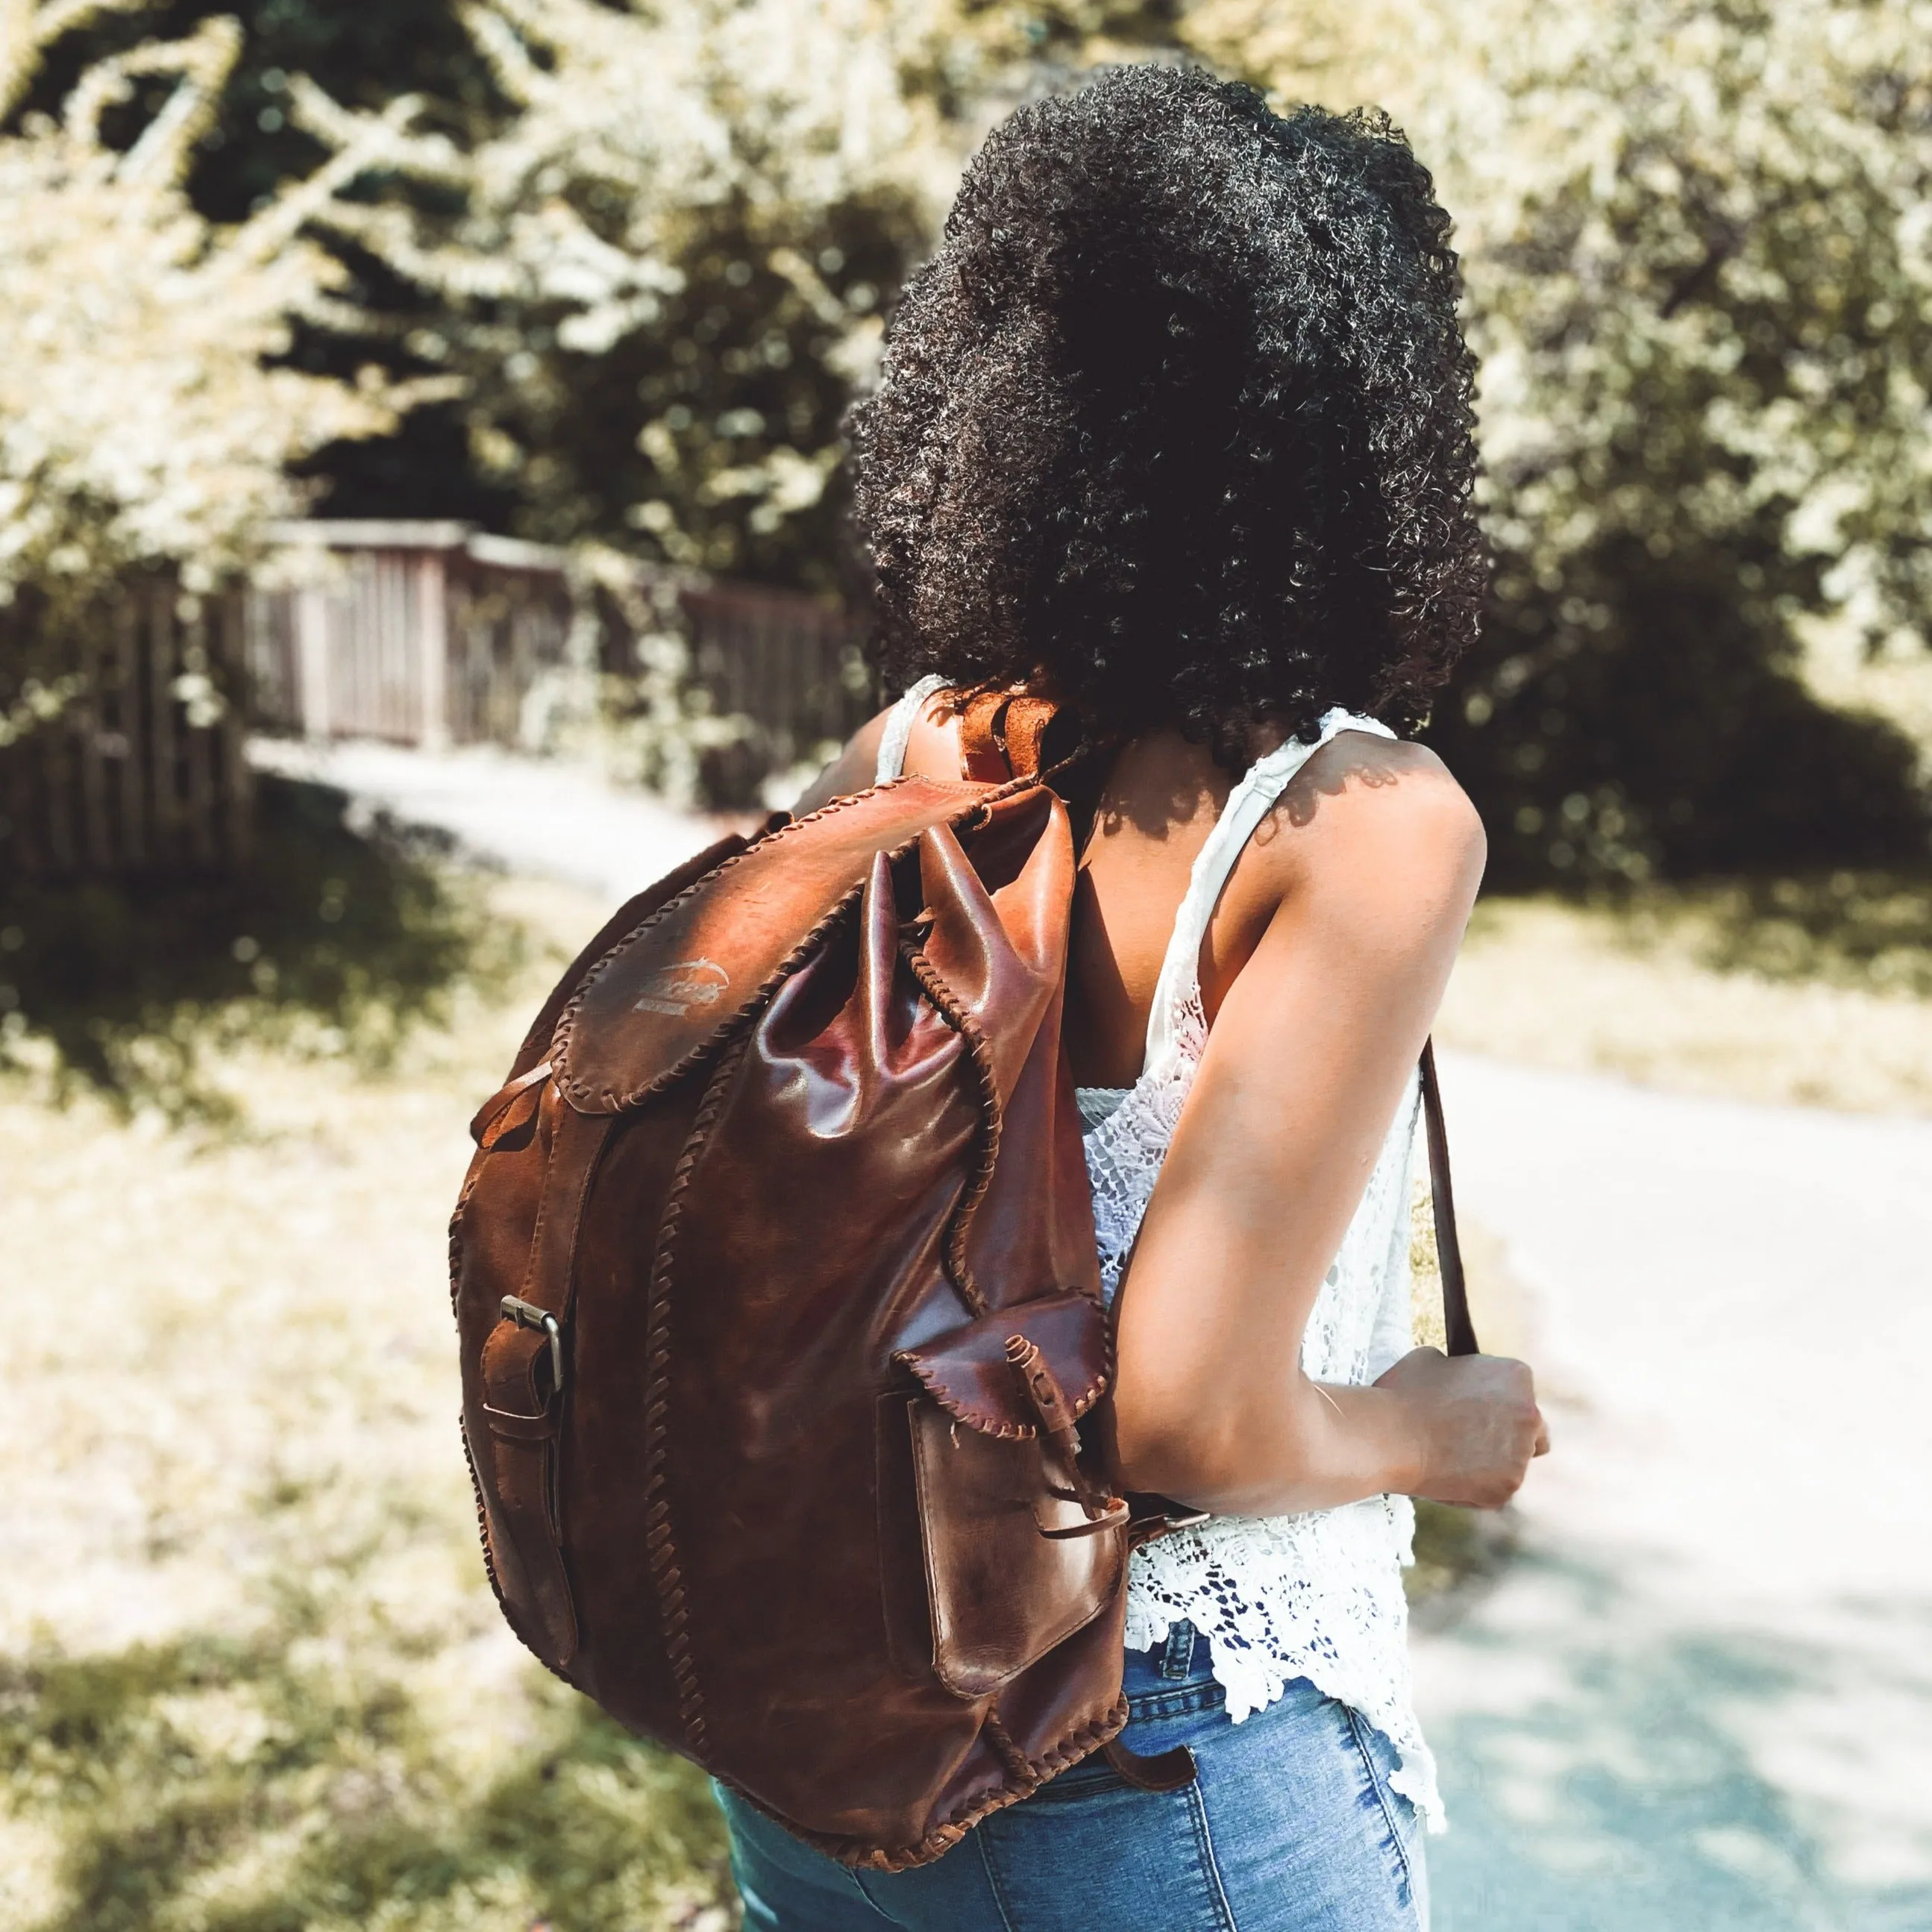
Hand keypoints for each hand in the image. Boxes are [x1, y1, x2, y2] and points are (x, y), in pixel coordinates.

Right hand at [1373, 1347, 1548, 1508]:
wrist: (1390, 1436)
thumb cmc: (1404, 1394)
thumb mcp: (1430, 1359)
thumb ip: (1457, 1368)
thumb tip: (1454, 1374)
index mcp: (1516, 1376)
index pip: (1521, 1393)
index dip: (1496, 1403)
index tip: (1477, 1411)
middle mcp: (1530, 1413)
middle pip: (1531, 1431)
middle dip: (1506, 1437)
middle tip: (1471, 1441)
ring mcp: (1521, 1454)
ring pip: (1512, 1464)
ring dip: (1489, 1464)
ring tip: (1448, 1459)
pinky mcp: (1507, 1487)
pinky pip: (1493, 1490)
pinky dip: (1473, 1488)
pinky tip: (1444, 1477)